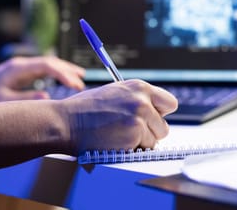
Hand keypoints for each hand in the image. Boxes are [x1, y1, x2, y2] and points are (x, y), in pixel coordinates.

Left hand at [0, 56, 84, 103]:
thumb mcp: (3, 101)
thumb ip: (26, 99)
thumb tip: (48, 99)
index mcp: (18, 68)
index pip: (47, 66)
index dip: (63, 74)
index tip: (75, 84)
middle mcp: (21, 64)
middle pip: (50, 62)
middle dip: (67, 70)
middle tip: (82, 81)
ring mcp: (20, 67)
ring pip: (47, 64)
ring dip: (62, 70)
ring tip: (78, 78)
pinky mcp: (19, 72)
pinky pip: (42, 69)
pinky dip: (55, 73)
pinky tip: (62, 80)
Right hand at [60, 79, 177, 152]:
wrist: (67, 122)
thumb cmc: (85, 110)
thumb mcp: (115, 93)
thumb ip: (136, 99)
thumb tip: (153, 110)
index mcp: (139, 87)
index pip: (170, 103)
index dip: (160, 114)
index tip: (152, 119)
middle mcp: (142, 100)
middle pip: (164, 126)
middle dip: (151, 132)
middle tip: (130, 131)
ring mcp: (140, 118)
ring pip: (155, 140)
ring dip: (140, 142)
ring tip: (119, 135)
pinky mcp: (134, 135)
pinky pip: (143, 149)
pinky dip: (131, 150)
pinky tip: (115, 141)